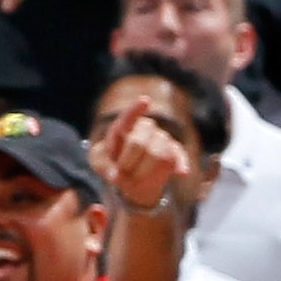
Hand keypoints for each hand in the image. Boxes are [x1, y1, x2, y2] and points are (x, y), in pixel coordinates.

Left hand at [88, 91, 190, 213]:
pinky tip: (182, 172)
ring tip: (136, 180)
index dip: (136, 109)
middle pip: (139, 143)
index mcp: (124, 126)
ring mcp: (162, 139)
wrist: (131, 174)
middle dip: (128, 162)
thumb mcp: (99, 163)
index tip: (145, 101)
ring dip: (145, 172)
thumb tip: (114, 176)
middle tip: (121, 174)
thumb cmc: (112, 163)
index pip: (128, 117)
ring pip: (160, 154)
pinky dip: (180, 165)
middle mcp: (145, 128)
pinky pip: (179, 157)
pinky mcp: (175, 152)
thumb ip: (103, 166)